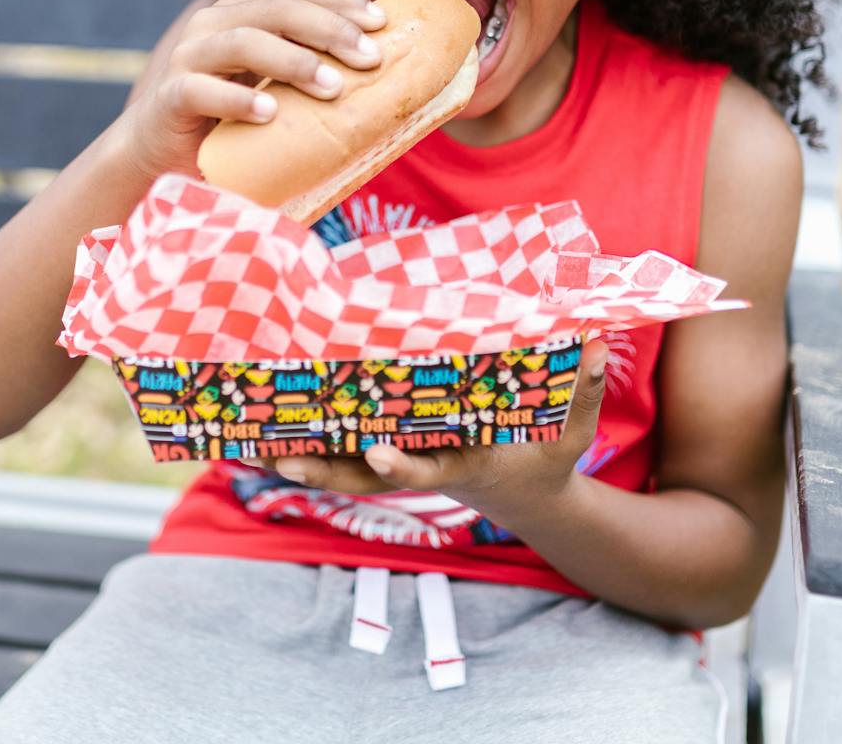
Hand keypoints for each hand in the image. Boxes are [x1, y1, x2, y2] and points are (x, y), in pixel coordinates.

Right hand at [113, 0, 385, 181]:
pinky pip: (202, 90)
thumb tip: (383, 71)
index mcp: (243, 15)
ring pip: (243, 41)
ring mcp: (189, 58)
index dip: (340, 0)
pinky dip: (238, 100)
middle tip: (370, 58)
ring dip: (293, 61)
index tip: (381, 22)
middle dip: (330, 29)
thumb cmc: (233, 123)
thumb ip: (311, 72)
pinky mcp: (170, 97)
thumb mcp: (277, 89)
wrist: (163, 158)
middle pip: (278, 10)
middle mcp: (214, 26)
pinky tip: (269, 114)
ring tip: (333, 88)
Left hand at [265, 340, 610, 529]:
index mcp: (467, 465)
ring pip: (343, 470)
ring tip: (244, 447)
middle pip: (367, 478)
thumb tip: (597, 344)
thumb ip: (584, 391)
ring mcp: (404, 465)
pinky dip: (304, 447)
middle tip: (281, 458)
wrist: (527, 498)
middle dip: (326, 470)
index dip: (402, 462)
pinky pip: (342, 456)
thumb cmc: (548, 459)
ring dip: (298, 460)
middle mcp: (425, 467)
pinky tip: (258, 433)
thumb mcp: (573, 432)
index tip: (377, 448)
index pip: (430, 467)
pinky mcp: (390, 457)